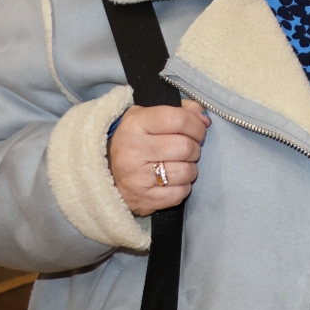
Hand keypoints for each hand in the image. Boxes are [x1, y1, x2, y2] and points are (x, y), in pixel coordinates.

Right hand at [108, 101, 209, 215]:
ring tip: (178, 165)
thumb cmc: (135, 141)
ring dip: (190, 169)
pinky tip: (172, 181)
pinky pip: (181, 193)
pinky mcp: (144, 199)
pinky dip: (183, 187)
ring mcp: (137, 177)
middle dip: (194, 148)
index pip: (178, 119)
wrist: (105, 174)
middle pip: (186, 147)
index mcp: (135, 124)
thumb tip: (205, 119)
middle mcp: (133, 150)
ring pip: (187, 172)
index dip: (196, 125)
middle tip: (187, 149)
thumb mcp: (149, 117)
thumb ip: (181, 110)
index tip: (197, 130)